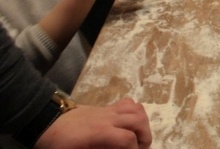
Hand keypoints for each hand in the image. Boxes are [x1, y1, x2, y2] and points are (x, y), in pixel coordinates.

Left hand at [35, 98, 151, 148]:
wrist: (46, 121)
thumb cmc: (58, 143)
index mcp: (99, 132)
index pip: (127, 139)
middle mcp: (108, 118)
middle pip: (138, 120)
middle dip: (145, 136)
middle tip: (138, 148)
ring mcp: (108, 110)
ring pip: (137, 109)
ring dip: (142, 124)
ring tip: (137, 136)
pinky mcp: (106, 107)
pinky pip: (128, 103)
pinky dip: (135, 113)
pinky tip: (128, 124)